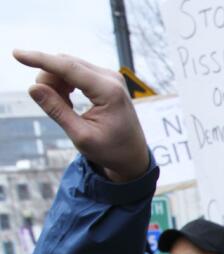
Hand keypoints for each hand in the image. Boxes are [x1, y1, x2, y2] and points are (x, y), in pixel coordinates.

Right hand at [12, 50, 148, 181]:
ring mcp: (110, 76)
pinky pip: (75, 71)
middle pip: (65, 65)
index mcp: (109, 92)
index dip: (40, 60)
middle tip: (54, 107)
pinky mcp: (105, 79)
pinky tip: (68, 103)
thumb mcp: (81, 136)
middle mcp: (111, 78)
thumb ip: (57, 111)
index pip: (69, 68)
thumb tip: (33, 88)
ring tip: (65, 109)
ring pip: (68, 66)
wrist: (133, 155)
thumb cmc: (111, 150)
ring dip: (56, 84)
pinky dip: (64, 84)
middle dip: (49, 81)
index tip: (17, 55)